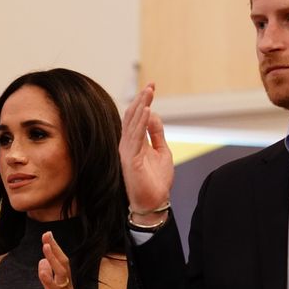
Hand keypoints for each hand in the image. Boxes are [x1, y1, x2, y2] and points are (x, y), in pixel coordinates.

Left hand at [38, 232, 79, 288]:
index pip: (62, 262)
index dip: (55, 248)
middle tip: (47, 234)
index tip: (48, 235)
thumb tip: (43, 261)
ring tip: (45, 246)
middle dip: (55, 248)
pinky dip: (48, 279)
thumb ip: (48, 279)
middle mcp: (68, 287)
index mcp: (65, 284)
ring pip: (62, 273)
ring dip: (53, 258)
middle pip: (64, 263)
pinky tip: (42, 269)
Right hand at [119, 83, 174, 214]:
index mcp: (134, 142)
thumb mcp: (161, 151)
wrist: (154, 203)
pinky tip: (147, 111)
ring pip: (132, 124)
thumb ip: (156, 134)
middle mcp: (127, 145)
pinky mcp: (130, 159)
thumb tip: (154, 114)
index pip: (136, 117)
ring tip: (149, 93)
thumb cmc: (156, 181)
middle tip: (151, 85)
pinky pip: (135, 137)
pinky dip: (141, 123)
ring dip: (141, 107)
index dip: (143, 101)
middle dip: (142, 100)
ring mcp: (127, 151)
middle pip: (132, 117)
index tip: (152, 87)